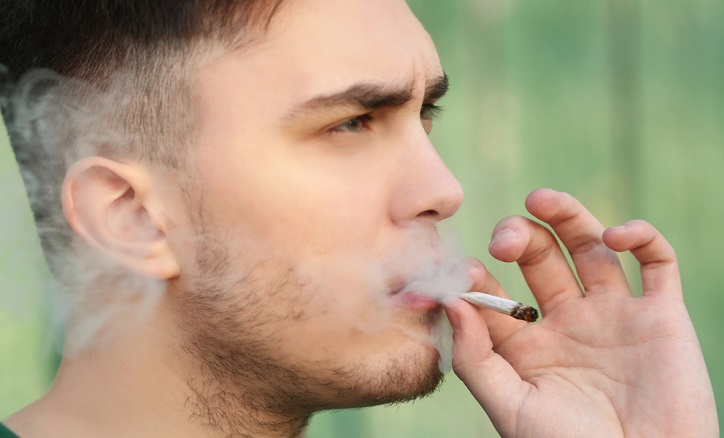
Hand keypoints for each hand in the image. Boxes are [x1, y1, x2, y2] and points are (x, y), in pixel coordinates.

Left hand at [445, 189, 718, 437]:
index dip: (480, 278)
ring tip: (540, 199)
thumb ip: (475, 356)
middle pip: (541, 259)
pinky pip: (657, 263)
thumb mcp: (510, 406)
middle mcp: (570, 323)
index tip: (465, 269)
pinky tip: (615, 235)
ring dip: (567, 216)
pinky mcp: (663, 316)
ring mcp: (616, 315)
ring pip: (590, 248)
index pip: (498, 295)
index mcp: (530, 346)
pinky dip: (641, 237)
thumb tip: (450, 301)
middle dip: (520, 237)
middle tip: (505, 238)